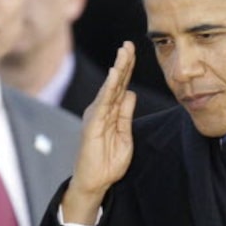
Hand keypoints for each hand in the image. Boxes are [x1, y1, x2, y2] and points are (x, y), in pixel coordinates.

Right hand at [61, 42, 137, 224]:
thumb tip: (131, 92)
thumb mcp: (125, 134)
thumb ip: (126, 114)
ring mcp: (96, 116)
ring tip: (123, 53)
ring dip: (117, 70)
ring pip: (109, 88)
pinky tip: (114, 75)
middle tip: (129, 43)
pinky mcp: (92, 125)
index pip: (121, 86)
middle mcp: (101, 110)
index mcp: (110, 112)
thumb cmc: (108, 162)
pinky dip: (109, 88)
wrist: (95, 182)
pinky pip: (103, 103)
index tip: (133, 50)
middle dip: (123, 62)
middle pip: (115, 82)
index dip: (127, 68)